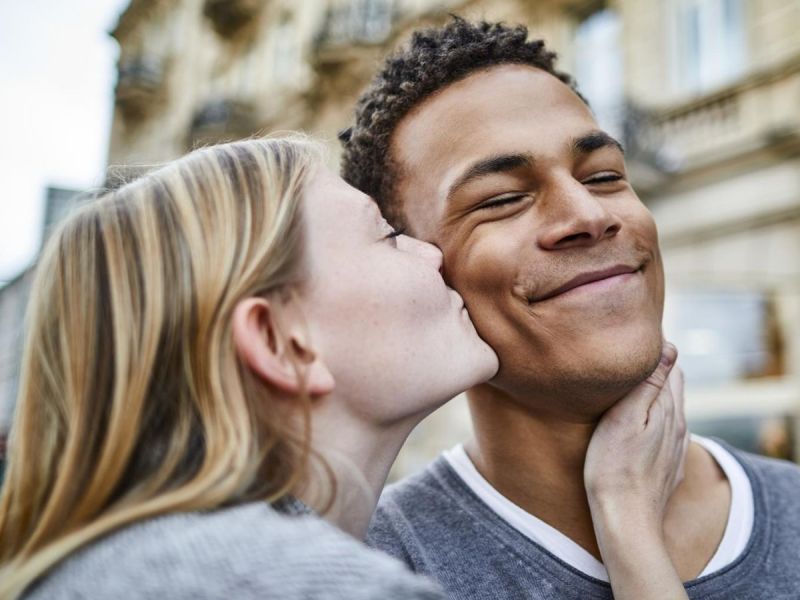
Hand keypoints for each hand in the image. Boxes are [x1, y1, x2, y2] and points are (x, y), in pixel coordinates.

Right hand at [584, 342, 686, 524]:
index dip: (652, 350)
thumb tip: (669, 346)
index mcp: (669, 410)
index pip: (670, 365)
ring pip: (669, 409)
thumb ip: (649, 383)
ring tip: (628, 387)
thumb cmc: (614, 468)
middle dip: (655, 369)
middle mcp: (679, 426)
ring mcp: (675, 447)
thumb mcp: (625, 418)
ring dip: (654, 395)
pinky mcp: (667, 465)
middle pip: (673, 385)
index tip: (627, 344)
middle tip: (625, 361)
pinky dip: (654, 419)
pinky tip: (638, 424)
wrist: (625, 521)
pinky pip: (665, 432)